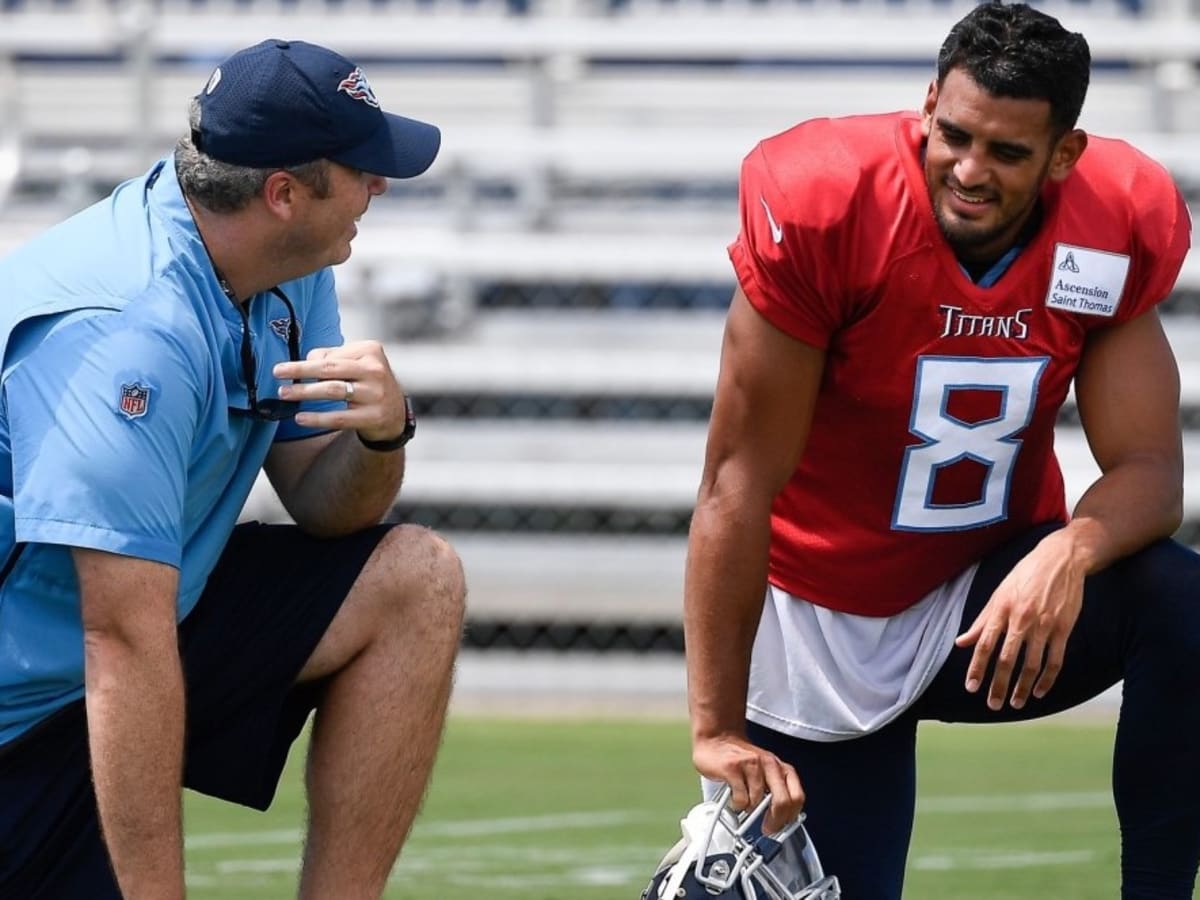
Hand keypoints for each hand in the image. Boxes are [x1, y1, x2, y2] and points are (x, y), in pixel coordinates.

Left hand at [274, 340, 407, 441]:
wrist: (395, 414)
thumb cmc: (367, 383)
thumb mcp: (356, 363)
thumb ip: (331, 357)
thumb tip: (306, 362)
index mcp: (371, 351)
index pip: (332, 355)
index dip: (307, 363)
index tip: (284, 368)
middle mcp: (376, 370)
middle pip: (330, 369)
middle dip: (300, 371)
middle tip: (277, 373)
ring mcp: (376, 394)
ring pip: (333, 391)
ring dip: (305, 392)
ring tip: (284, 394)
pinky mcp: (374, 416)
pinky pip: (340, 418)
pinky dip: (318, 418)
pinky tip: (300, 418)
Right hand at [692, 733, 803, 832]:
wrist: (717, 738)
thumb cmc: (741, 758)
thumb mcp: (764, 770)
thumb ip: (775, 789)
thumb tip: (782, 818)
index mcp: (779, 767)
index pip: (797, 796)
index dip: (791, 817)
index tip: (784, 827)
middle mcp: (769, 763)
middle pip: (783, 801)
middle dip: (775, 821)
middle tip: (767, 829)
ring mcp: (750, 764)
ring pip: (757, 801)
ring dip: (750, 809)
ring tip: (744, 804)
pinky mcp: (732, 768)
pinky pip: (740, 797)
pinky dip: (736, 804)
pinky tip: (733, 798)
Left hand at [955, 530, 1085, 709]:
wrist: (1061, 559)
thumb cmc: (1024, 576)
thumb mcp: (998, 594)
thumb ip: (981, 622)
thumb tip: (961, 643)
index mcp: (1000, 609)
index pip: (985, 644)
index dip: (977, 668)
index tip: (971, 688)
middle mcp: (1021, 619)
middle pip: (1007, 659)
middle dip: (998, 685)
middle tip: (993, 705)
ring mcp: (1044, 625)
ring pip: (1032, 665)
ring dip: (1022, 687)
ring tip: (1015, 703)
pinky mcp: (1064, 628)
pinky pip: (1055, 660)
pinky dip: (1047, 680)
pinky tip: (1039, 692)